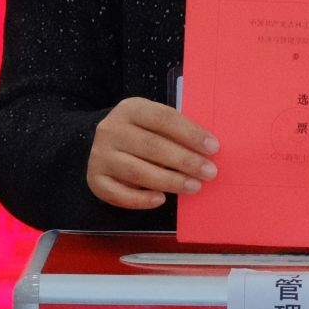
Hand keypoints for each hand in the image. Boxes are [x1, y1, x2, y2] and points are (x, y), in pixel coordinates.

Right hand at [87, 97, 219, 210]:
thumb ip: (176, 132)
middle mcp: (111, 130)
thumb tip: (208, 150)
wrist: (105, 143)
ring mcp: (100, 155)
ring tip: (194, 187)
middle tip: (209, 172)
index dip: (190, 133)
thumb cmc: (142, 133)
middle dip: (184, 160)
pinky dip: (141, 200)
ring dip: (169, 181)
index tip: (213, 147)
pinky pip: (118, 194)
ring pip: (137, 172)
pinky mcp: (95, 179)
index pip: (163, 118)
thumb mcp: (154, 123)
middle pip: (152, 146)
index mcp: (130, 109)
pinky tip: (161, 199)